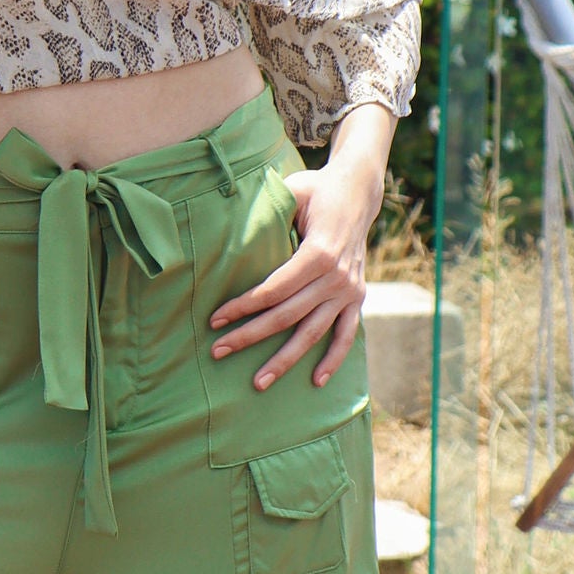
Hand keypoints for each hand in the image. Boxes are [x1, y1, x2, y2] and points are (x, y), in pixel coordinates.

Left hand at [208, 119, 391, 391]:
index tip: (215, 319)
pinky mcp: (357, 298)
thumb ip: (269, 213)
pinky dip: (334, 359)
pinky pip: (346, 334)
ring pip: (313, 333)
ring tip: (259, 383)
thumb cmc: (316, 190)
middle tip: (219, 351)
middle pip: (287, 315)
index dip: (243, 306)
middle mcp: (336, 277)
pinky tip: (315, 381)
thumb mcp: (292, 192)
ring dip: (286, 360)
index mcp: (319, 252)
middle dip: (250, 335)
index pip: (274, 289)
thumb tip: (232, 232)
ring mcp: (349, 291)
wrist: (358, 192)